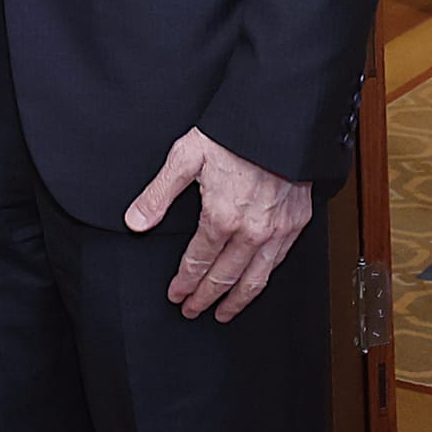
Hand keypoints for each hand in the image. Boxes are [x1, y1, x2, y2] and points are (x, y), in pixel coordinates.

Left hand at [125, 127, 313, 321]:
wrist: (278, 118)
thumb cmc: (233, 133)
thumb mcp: (186, 156)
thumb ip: (159, 194)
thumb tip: (135, 221)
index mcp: (221, 217)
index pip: (198, 263)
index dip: (184, 283)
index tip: (176, 295)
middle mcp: (252, 232)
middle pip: (225, 278)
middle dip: (205, 298)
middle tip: (193, 310)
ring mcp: (277, 230)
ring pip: (255, 280)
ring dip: (237, 301)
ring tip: (224, 313)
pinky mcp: (296, 223)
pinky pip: (279, 263)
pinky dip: (264, 280)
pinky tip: (255, 283)